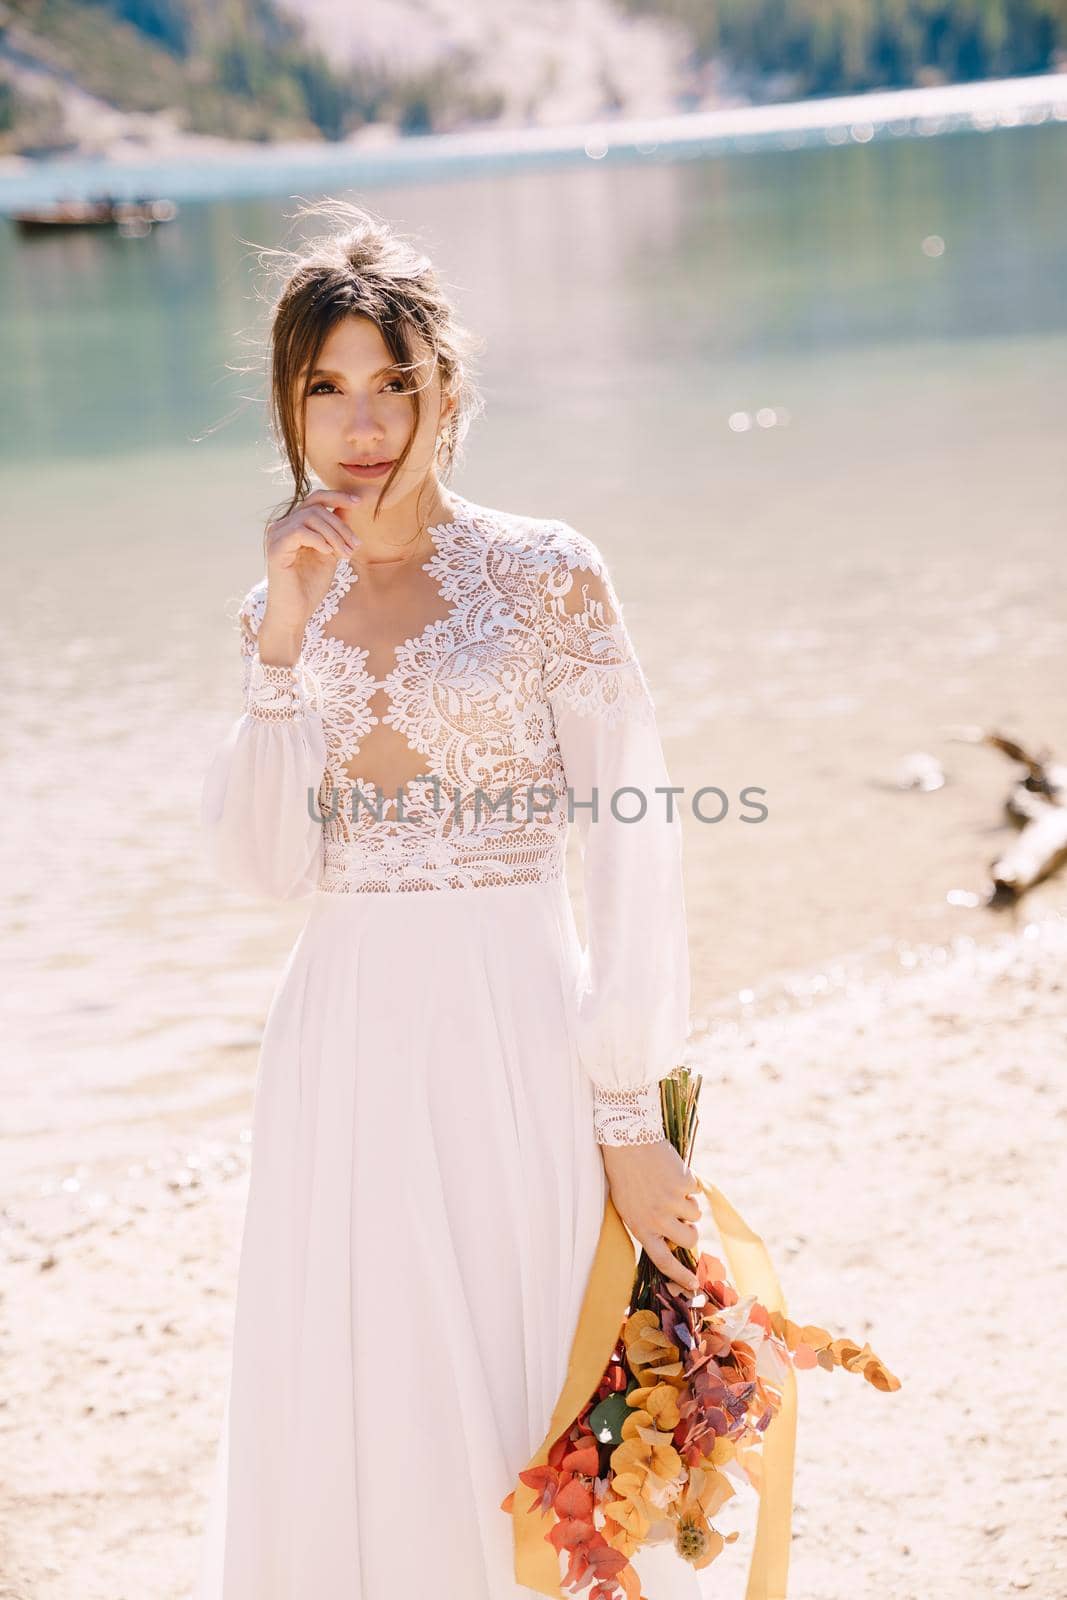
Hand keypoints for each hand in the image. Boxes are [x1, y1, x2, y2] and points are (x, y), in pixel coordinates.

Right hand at [261, 488, 364, 638]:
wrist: (295, 613)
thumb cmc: (310, 586)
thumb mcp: (330, 553)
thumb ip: (336, 531)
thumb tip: (348, 507)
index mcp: (294, 524)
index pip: (315, 499)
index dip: (337, 496)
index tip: (360, 502)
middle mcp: (282, 526)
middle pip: (316, 507)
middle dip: (341, 525)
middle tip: (355, 546)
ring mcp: (276, 535)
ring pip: (310, 517)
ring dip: (334, 535)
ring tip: (345, 554)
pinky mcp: (275, 548)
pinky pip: (300, 531)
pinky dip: (319, 540)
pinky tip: (328, 553)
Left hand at [600, 1140, 701, 1295]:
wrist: (627, 1140)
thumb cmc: (625, 1174)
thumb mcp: (628, 1206)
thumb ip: (647, 1225)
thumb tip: (670, 1242)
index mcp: (640, 1227)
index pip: (662, 1261)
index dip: (680, 1275)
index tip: (693, 1285)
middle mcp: (657, 1218)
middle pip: (689, 1239)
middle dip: (691, 1231)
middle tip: (683, 1220)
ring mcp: (672, 1201)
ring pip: (695, 1215)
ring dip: (687, 1203)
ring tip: (668, 1186)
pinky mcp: (683, 1183)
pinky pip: (696, 1191)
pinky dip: (688, 1182)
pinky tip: (671, 1171)